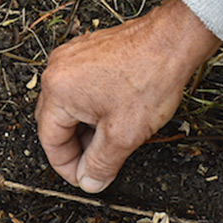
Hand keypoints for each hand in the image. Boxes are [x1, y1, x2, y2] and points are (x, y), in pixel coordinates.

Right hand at [37, 0, 220, 192]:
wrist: (173, 40)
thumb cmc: (151, 76)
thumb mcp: (124, 135)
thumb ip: (101, 164)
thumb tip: (89, 182)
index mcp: (58, 90)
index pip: (49, 140)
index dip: (67, 166)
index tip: (84, 178)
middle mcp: (58, 69)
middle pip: (55, 122)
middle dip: (76, 147)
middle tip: (97, 164)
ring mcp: (72, 57)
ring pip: (69, 105)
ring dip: (85, 127)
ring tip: (111, 139)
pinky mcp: (87, 52)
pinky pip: (80, 87)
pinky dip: (92, 107)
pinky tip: (113, 115)